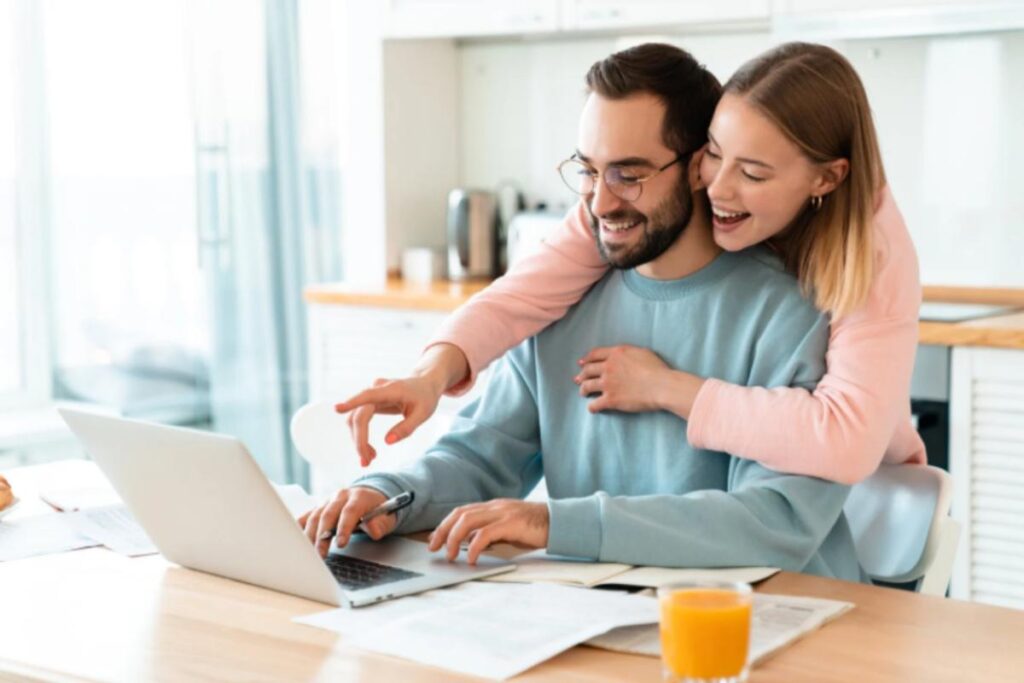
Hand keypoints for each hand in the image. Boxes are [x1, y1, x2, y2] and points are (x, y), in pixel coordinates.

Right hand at [298, 487, 393, 557]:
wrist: (370, 496)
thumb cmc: (378, 510)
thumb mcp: (387, 517)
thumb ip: (380, 524)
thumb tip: (373, 530)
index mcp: (358, 496)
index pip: (349, 512)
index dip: (344, 528)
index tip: (341, 544)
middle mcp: (340, 497)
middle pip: (328, 515)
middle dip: (322, 536)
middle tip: (320, 554)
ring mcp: (328, 501)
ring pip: (315, 516)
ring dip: (310, 535)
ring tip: (308, 553)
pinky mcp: (319, 507)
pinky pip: (307, 516)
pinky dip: (299, 527)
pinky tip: (294, 539)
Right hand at [335, 375, 443, 466]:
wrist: (424, 384)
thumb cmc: (425, 398)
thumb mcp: (423, 414)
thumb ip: (406, 428)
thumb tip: (387, 441)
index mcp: (391, 390)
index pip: (367, 396)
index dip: (351, 403)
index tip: (337, 409)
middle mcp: (377, 390)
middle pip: (359, 414)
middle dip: (359, 439)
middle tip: (366, 462)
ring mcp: (372, 395)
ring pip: (356, 418)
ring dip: (358, 440)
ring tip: (370, 458)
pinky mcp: (370, 402)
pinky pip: (359, 419)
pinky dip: (361, 435)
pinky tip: (370, 450)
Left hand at [428, 499, 548, 564]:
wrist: (560, 522)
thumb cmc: (535, 528)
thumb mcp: (509, 528)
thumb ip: (491, 532)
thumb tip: (472, 543)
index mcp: (493, 506)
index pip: (462, 511)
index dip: (446, 524)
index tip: (435, 539)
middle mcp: (495, 506)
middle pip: (460, 514)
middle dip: (443, 530)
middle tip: (434, 547)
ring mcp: (503, 513)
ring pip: (468, 521)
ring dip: (455, 538)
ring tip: (451, 555)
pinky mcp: (511, 523)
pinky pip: (486, 533)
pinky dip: (474, 546)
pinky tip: (472, 558)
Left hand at [575, 344, 671, 412]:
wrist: (661, 386)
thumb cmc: (657, 369)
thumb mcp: (642, 352)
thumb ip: (628, 353)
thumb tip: (624, 356)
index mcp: (616, 354)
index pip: (594, 354)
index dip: (586, 359)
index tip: (581, 363)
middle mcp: (608, 367)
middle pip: (588, 370)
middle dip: (581, 375)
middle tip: (578, 379)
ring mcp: (608, 383)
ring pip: (587, 386)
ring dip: (583, 389)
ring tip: (583, 392)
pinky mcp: (610, 399)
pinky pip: (594, 404)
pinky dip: (592, 407)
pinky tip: (592, 408)